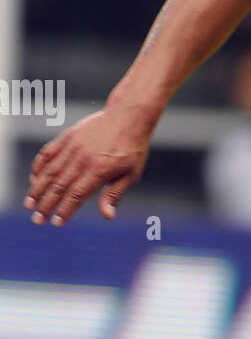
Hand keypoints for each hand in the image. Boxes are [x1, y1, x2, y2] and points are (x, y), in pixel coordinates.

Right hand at [25, 103, 151, 226]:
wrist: (128, 115)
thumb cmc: (132, 148)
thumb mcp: (131, 174)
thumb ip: (115, 194)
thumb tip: (107, 216)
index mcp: (99, 170)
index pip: (76, 195)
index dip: (65, 210)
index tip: (56, 223)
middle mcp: (83, 159)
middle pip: (59, 186)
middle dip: (46, 205)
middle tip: (37, 220)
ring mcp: (73, 146)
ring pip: (50, 171)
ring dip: (38, 189)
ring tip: (29, 203)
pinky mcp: (68, 137)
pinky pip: (48, 153)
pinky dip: (39, 166)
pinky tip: (34, 179)